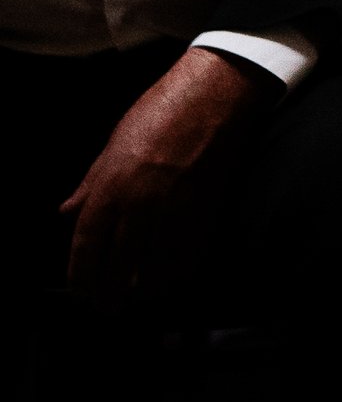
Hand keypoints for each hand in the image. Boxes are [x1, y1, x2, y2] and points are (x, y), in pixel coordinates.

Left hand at [61, 47, 266, 298]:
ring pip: (152, 270)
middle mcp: (138, 205)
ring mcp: (172, 212)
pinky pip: (186, 258)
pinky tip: (168, 281)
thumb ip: (91, 184)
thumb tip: (68, 212)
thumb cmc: (160, 111)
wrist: (213, 96)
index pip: (86, 245)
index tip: (80, 290)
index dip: (80, 274)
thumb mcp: (114, 143)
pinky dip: (175, 275)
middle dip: (108, 293)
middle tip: (106, 305)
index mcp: (111, 185)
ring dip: (141, 290)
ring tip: (135, 298)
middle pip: (117, 266)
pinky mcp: (203, 213)